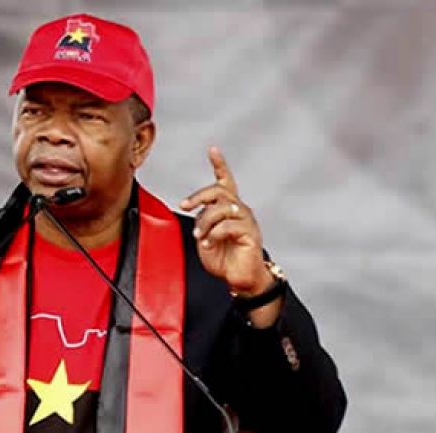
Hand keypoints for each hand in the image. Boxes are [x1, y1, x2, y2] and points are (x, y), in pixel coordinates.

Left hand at [179, 147, 271, 295]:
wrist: (238, 279)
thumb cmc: (223, 258)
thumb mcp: (205, 237)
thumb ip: (202, 221)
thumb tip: (198, 211)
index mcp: (228, 209)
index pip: (226, 181)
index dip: (220, 164)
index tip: (213, 150)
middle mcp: (239, 210)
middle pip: (220, 191)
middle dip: (199, 195)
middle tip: (184, 206)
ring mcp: (246, 221)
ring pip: (222, 208)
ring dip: (206, 221)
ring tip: (200, 236)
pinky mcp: (250, 233)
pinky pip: (229, 225)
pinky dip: (215, 234)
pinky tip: (210, 243)